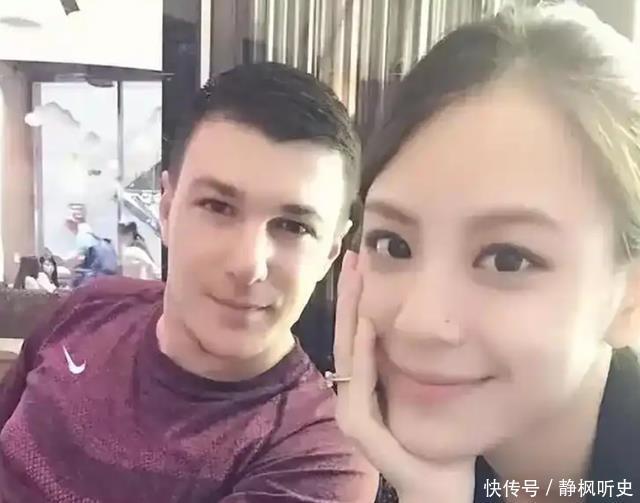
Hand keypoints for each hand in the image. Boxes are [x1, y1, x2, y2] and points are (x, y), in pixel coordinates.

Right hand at [333, 251, 475, 501]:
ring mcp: (352, 410)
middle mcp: (353, 393)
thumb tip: (432, 319)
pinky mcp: (359, 428)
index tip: (364, 262)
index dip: (358, 298)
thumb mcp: (430, 391)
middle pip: (347, 335)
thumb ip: (420, 361)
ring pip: (346, 353)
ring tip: (355, 276)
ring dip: (349, 312)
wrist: (441, 486)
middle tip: (353, 255)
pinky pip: (359, 384)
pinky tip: (366, 323)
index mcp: (368, 383)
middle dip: (350, 294)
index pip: (358, 332)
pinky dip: (361, 353)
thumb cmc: (441, 442)